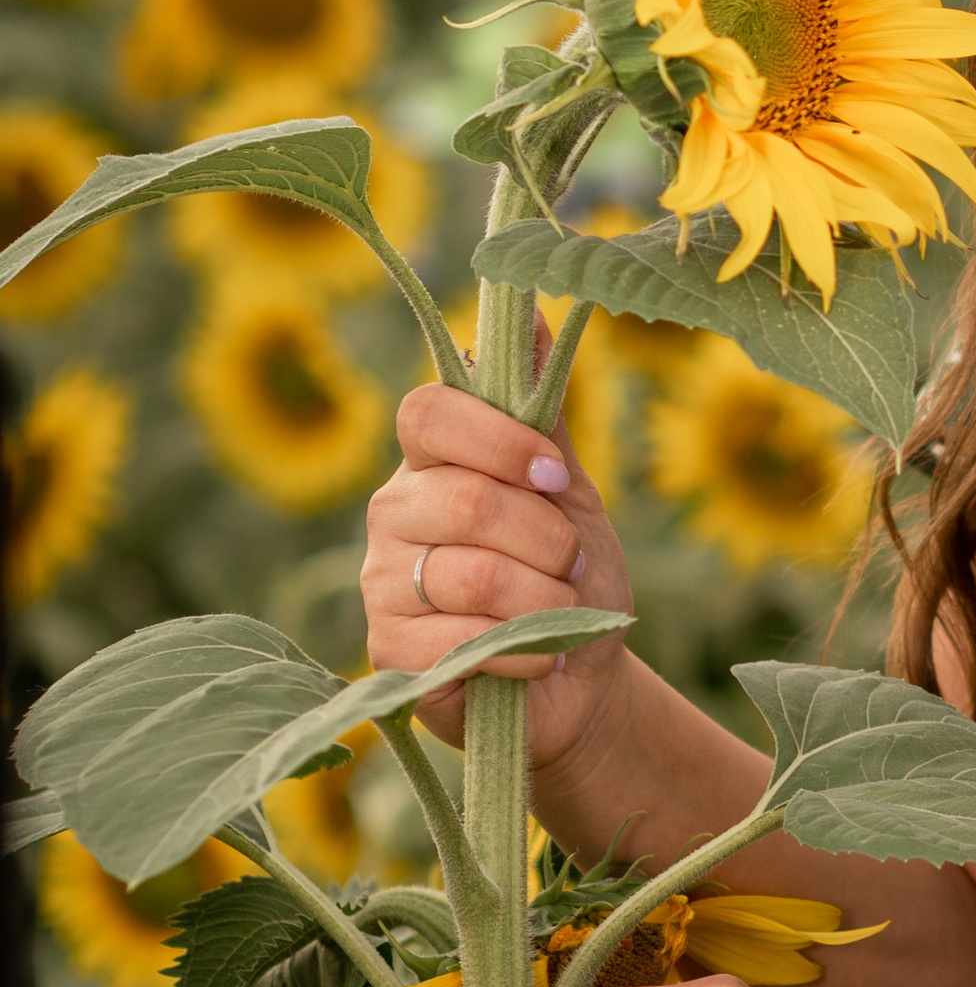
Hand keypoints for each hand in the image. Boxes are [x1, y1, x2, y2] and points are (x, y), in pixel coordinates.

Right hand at [363, 382, 635, 762]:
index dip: (497, 439)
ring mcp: (382, 583)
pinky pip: (459, 641)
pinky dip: (524, 652)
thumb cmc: (571, 576)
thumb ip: (543, 413)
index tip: (556, 476)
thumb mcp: (569, 492)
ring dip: (545, 599)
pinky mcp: (388, 654)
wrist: (582, 678)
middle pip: (463, 499)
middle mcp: (392, 513)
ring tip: (562, 612)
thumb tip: (528, 308)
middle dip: (545, 537)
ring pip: (469, 574)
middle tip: (573, 563)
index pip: (428, 413)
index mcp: (431, 461)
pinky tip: (540, 660)